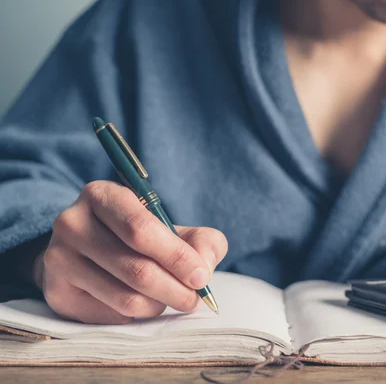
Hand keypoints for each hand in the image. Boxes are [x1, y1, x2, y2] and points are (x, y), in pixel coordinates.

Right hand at [35, 180, 227, 323]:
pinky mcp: (56, 293)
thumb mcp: (171, 226)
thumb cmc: (138, 235)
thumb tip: (204, 268)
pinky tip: (143, 302)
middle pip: (135, 268)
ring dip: (159, 304)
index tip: (202, 277)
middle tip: (195, 299)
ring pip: (125, 298)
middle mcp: (72, 223)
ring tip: (171, 298)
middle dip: (176, 289)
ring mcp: (59, 259)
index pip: (141, 230)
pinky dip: (138, 314)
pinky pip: (111, 315)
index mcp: (101, 195)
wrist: (87, 249)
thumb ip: (201, 240)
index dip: (177, 257)